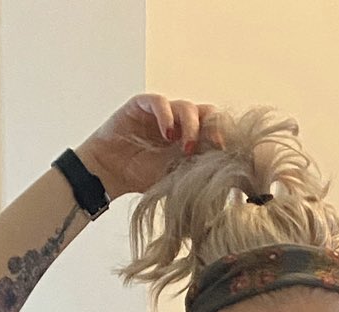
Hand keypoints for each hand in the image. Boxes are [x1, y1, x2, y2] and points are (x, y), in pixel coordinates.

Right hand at [78, 94, 222, 197]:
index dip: (224, 137)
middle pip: (207, 112)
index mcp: (192, 138)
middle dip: (215, 127)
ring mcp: (162, 112)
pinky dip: (167, 116)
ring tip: (187, 148)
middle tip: (216, 145)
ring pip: (187, 107)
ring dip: (191, 126)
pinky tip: (168, 134)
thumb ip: (195, 173)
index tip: (229, 155)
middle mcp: (180, 122)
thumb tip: (225, 180)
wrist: (109, 173)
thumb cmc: (141, 177)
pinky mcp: (143, 105)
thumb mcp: (175, 178)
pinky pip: (160, 103)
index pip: (215, 128)